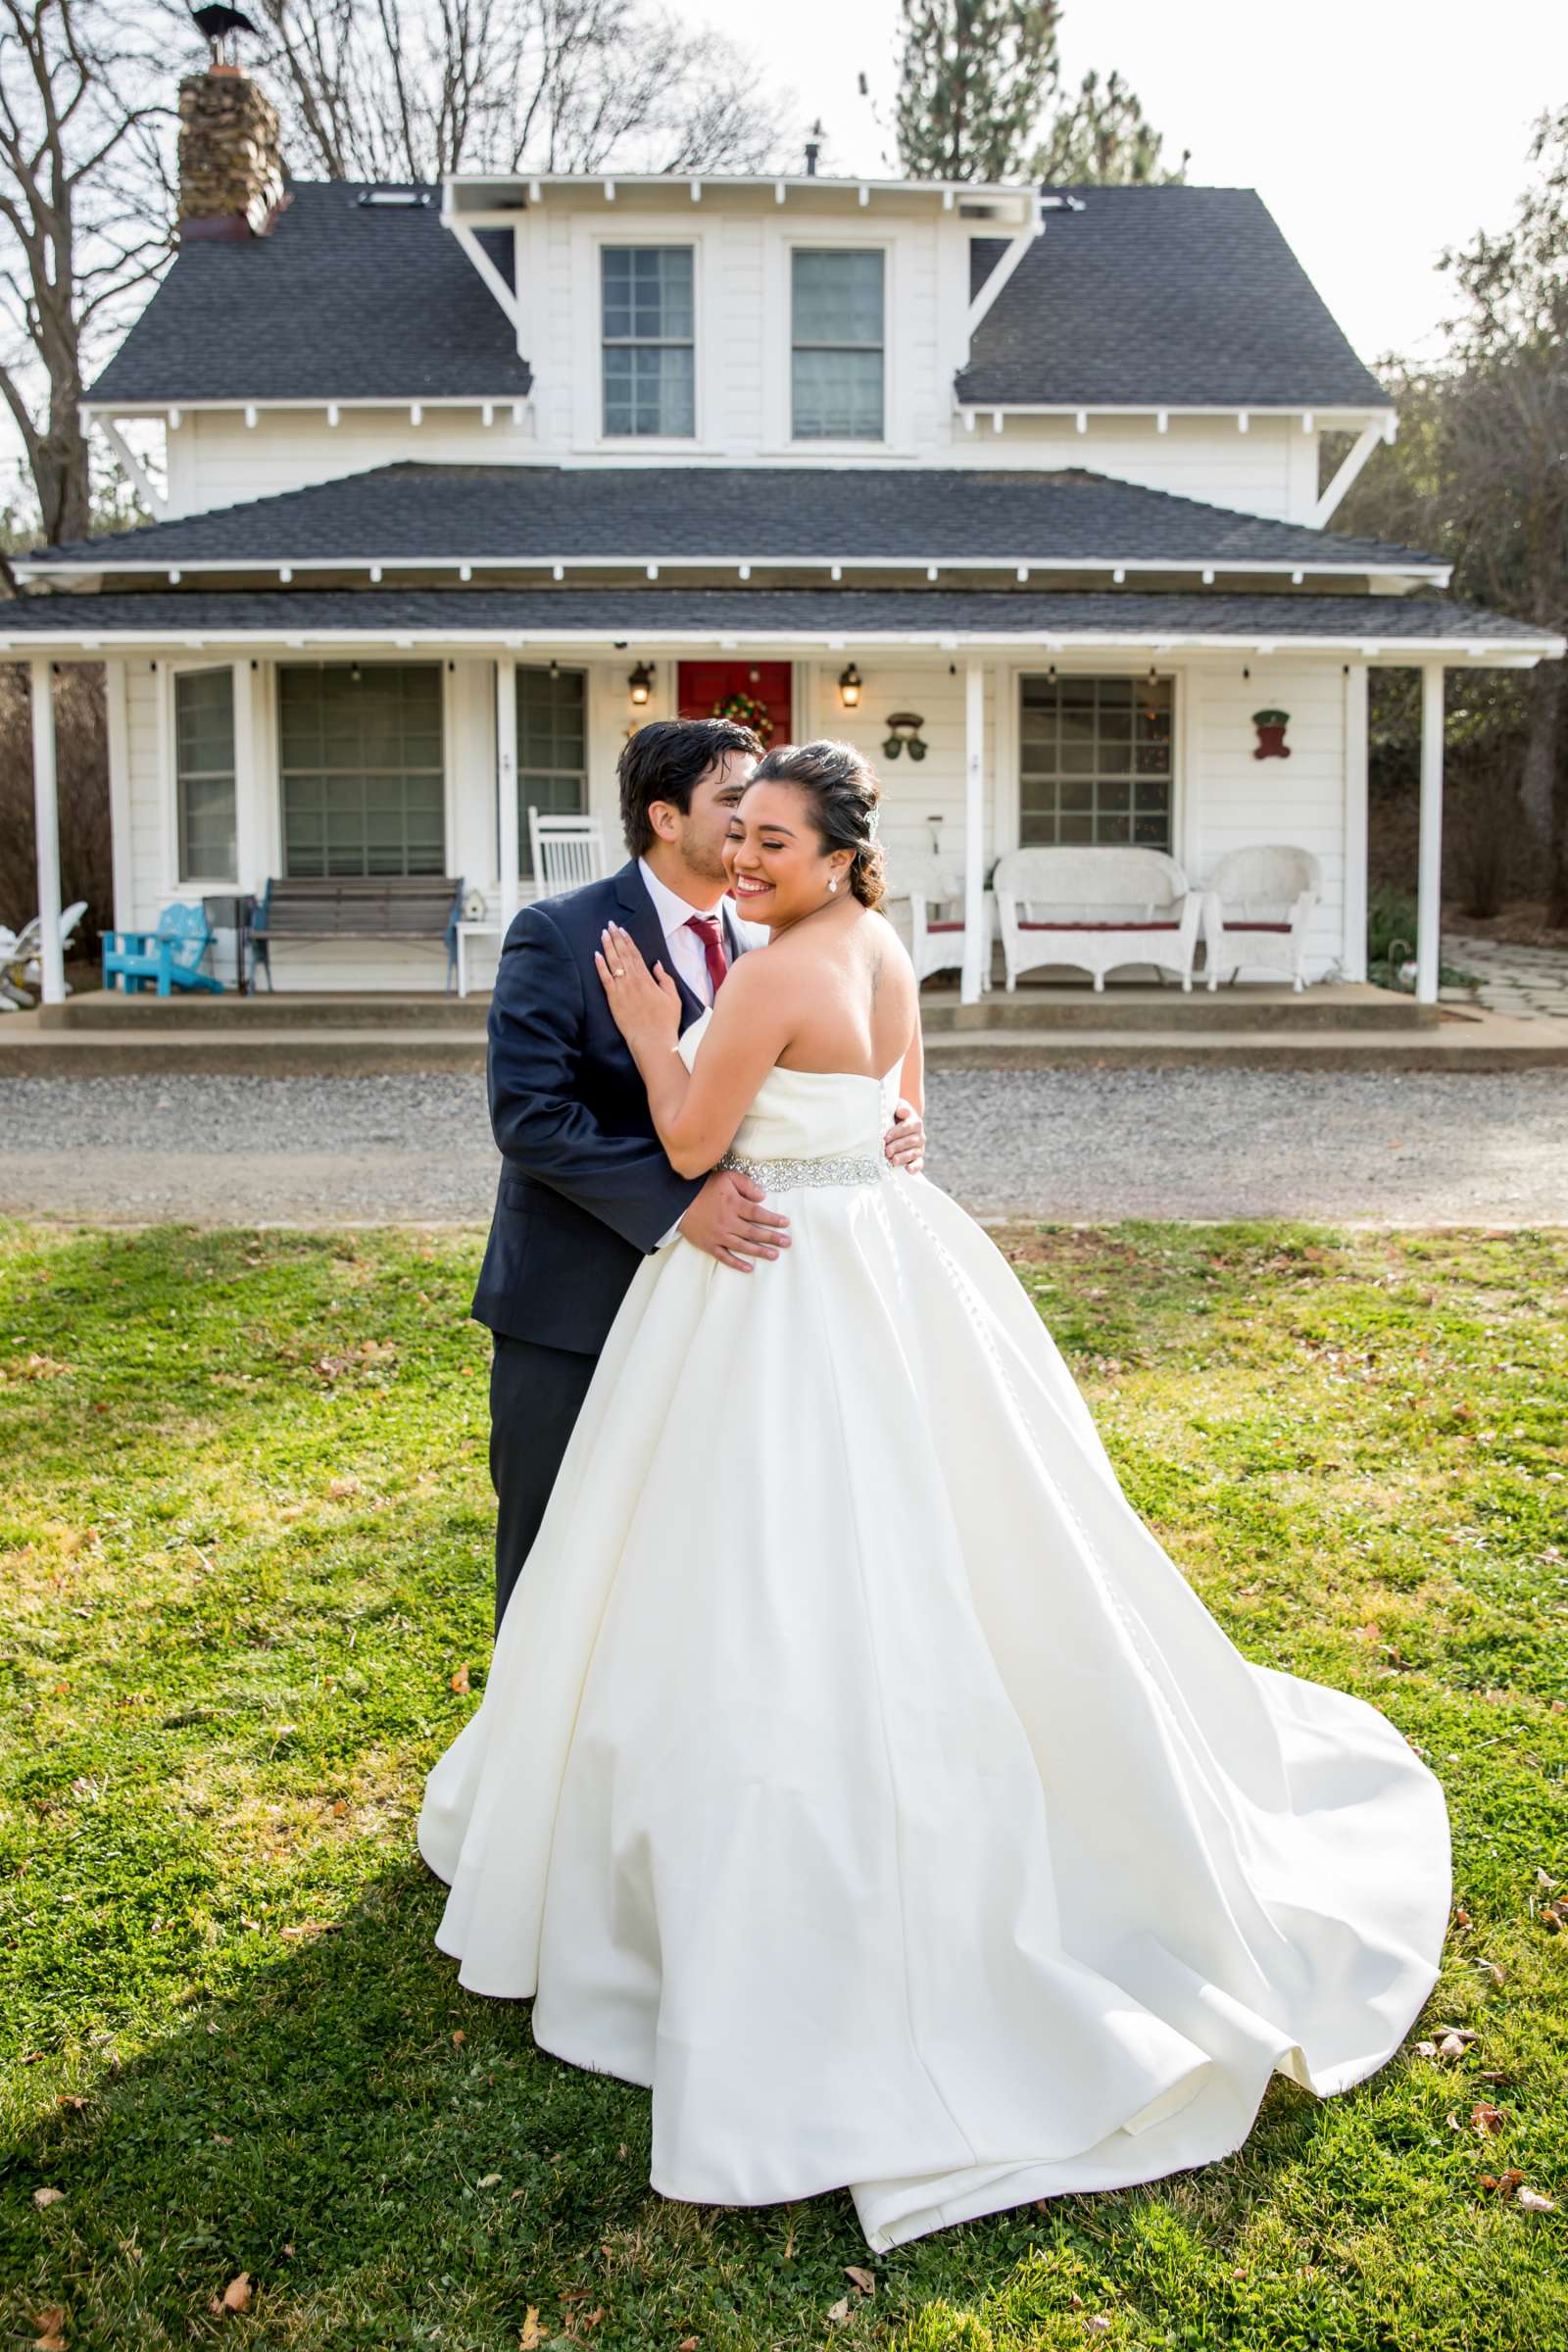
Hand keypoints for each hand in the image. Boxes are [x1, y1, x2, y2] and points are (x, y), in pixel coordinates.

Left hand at [594, 922, 680, 1054]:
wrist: (652, 1040)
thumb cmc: (665, 1021)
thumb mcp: (673, 998)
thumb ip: (665, 979)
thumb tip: (657, 964)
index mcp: (647, 978)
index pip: (635, 954)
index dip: (628, 940)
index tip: (622, 930)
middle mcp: (633, 980)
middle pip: (623, 954)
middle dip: (616, 938)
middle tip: (610, 925)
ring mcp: (622, 989)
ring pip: (613, 962)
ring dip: (607, 946)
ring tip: (603, 934)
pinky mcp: (613, 999)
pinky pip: (605, 978)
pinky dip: (600, 966)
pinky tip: (595, 955)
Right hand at [679, 1169, 791, 1272]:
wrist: (677, 1200)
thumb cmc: (704, 1187)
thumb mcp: (726, 1177)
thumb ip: (746, 1184)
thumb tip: (762, 1196)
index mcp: (733, 1204)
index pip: (757, 1213)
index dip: (773, 1219)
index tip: (786, 1223)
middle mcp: (727, 1222)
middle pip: (753, 1232)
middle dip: (772, 1238)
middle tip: (787, 1242)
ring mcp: (718, 1235)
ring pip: (742, 1246)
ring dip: (759, 1252)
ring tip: (774, 1255)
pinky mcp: (708, 1245)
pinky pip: (724, 1257)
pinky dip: (736, 1263)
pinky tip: (749, 1268)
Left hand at [884, 1098, 924, 1173]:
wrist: (900, 1125)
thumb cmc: (895, 1116)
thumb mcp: (896, 1108)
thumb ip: (900, 1108)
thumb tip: (901, 1110)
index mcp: (915, 1122)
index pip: (907, 1127)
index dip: (896, 1133)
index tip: (885, 1137)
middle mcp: (920, 1135)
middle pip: (909, 1141)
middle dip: (897, 1146)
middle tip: (886, 1151)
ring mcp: (919, 1148)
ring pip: (913, 1153)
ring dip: (903, 1157)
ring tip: (893, 1160)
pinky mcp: (918, 1158)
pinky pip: (919, 1164)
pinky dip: (914, 1167)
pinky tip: (908, 1169)